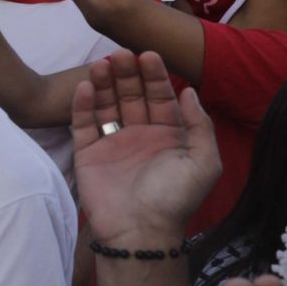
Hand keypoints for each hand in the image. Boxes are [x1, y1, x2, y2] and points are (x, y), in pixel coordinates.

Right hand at [69, 51, 221, 245]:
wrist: (139, 231)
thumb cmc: (175, 198)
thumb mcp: (204, 162)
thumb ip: (200, 126)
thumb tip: (189, 92)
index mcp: (169, 137)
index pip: (161, 98)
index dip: (155, 76)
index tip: (148, 55)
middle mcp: (140, 136)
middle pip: (132, 96)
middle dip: (128, 74)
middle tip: (121, 54)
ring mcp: (112, 144)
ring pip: (107, 104)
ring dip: (104, 83)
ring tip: (100, 64)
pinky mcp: (87, 153)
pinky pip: (84, 124)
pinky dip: (82, 105)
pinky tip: (84, 87)